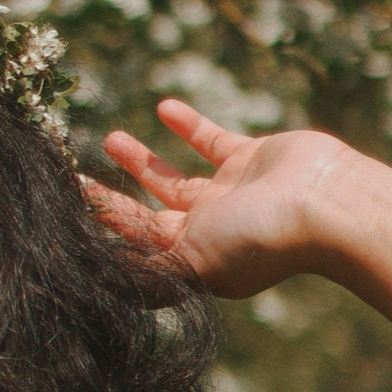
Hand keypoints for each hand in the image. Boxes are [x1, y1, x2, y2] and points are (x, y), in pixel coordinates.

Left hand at [86, 98, 353, 298]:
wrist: (324, 205)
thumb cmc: (258, 241)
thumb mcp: (191, 263)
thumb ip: (149, 272)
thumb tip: (103, 285)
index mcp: (193, 262)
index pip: (137, 247)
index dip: (104, 230)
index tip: (67, 210)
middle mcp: (209, 232)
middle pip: (148, 214)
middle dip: (113, 197)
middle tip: (74, 177)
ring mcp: (230, 195)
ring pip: (174, 177)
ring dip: (141, 159)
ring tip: (109, 138)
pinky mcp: (251, 159)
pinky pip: (211, 141)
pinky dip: (188, 124)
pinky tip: (163, 106)